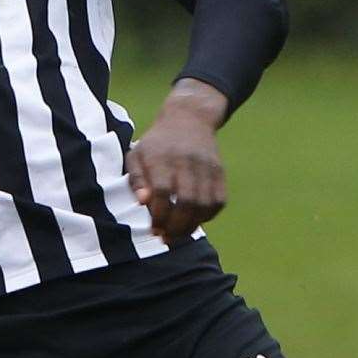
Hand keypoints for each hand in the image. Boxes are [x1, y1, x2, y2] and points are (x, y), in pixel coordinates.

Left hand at [125, 79, 229, 243]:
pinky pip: (219, 201)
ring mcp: (206, 166)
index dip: (159, 213)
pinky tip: (195, 221)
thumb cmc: (156, 143)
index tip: (153, 228)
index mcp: (161, 156)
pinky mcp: (220, 171)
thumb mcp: (137, 154)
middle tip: (166, 238)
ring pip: (204, 204)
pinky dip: (208, 216)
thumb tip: (142, 203)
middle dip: (176, 225)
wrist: (188, 118)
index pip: (162, 190)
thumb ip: (137, 179)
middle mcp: (186, 161)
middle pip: (186, 200)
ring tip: (179, 234)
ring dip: (192, 225)